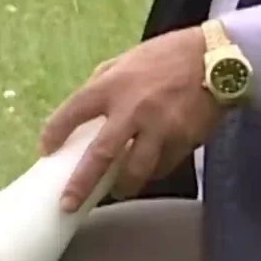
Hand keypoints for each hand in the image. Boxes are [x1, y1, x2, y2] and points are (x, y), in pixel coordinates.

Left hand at [38, 28, 225, 212]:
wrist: (215, 57)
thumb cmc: (166, 56)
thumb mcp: (126, 60)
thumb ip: (103, 83)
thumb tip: (83, 109)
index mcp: (112, 85)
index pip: (73, 112)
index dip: (54, 133)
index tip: (45, 150)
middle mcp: (132, 109)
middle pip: (101, 155)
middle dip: (81, 184)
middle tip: (68, 204)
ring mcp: (159, 127)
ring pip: (136, 171)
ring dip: (123, 186)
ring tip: (117, 190)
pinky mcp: (183, 140)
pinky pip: (163, 165)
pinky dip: (153, 171)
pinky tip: (148, 170)